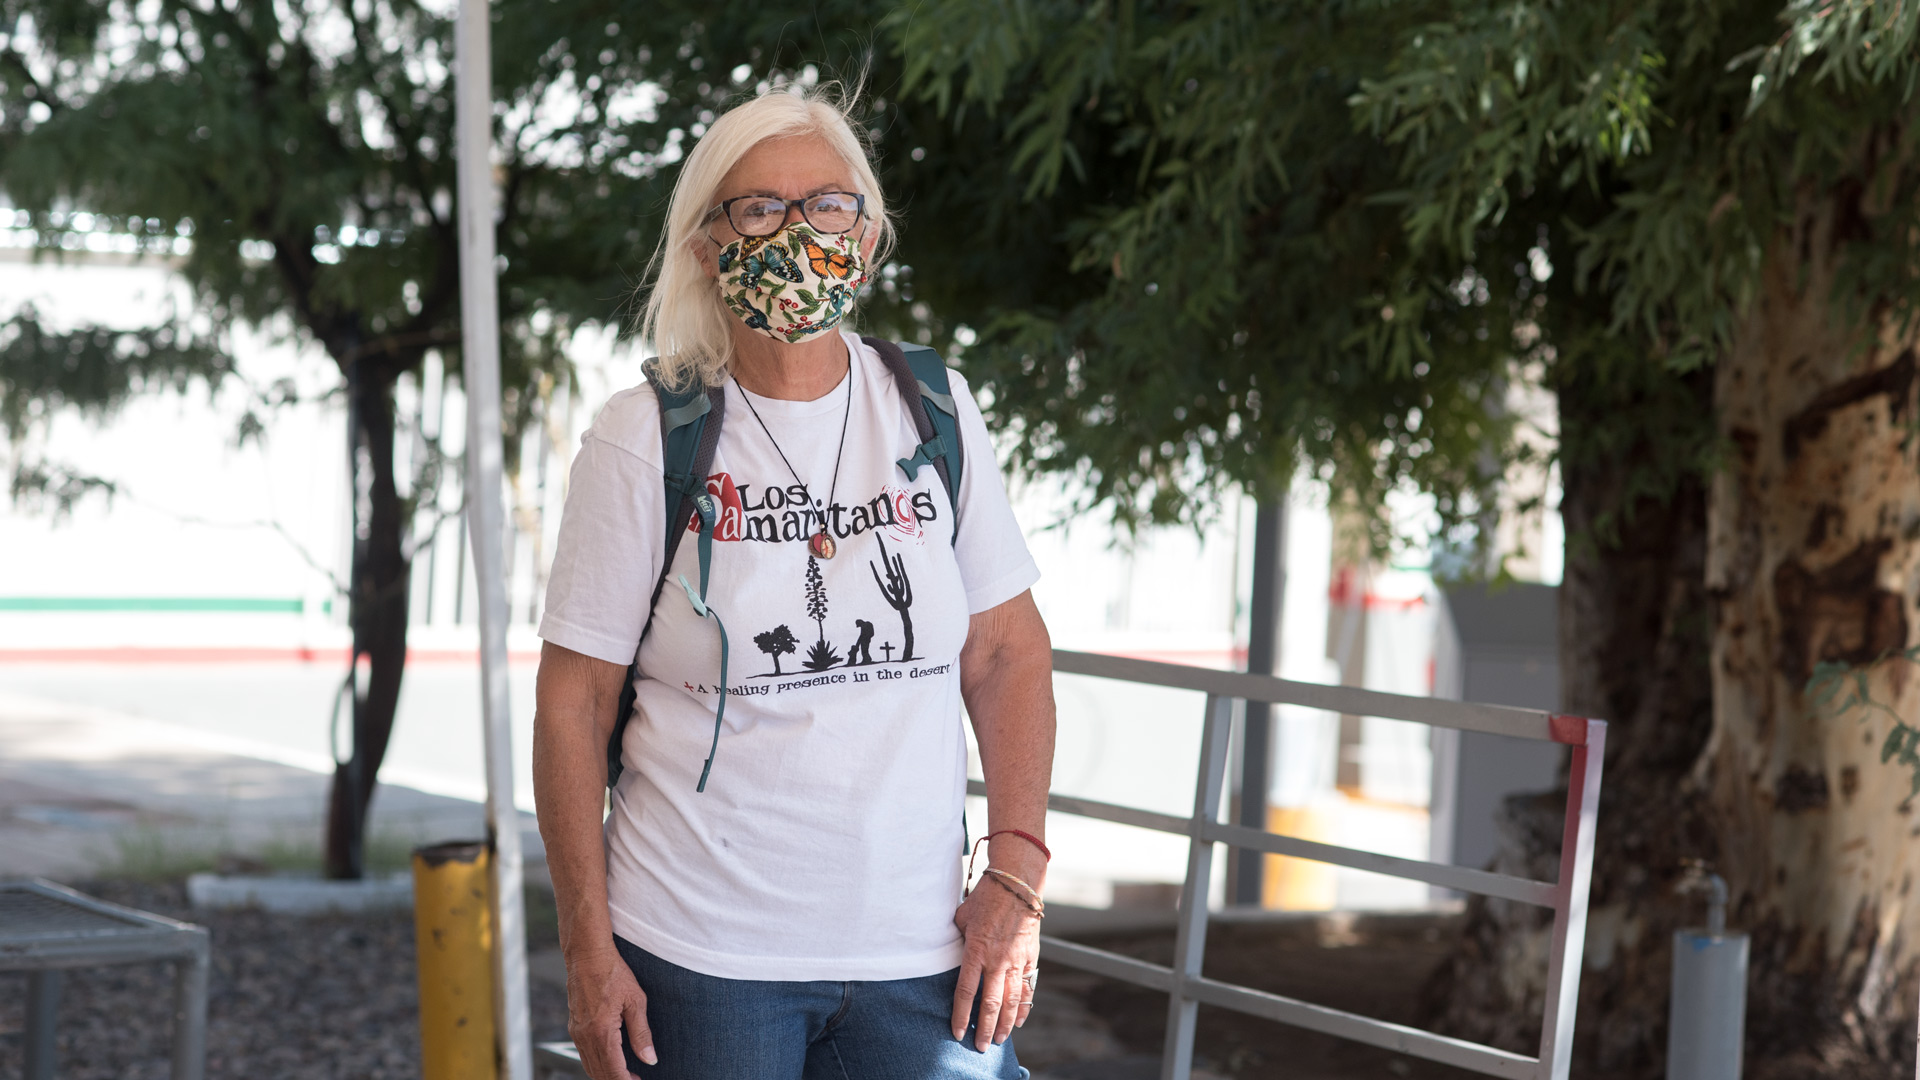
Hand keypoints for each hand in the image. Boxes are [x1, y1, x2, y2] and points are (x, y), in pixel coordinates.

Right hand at [566, 946, 655, 1078]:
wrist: (587, 955)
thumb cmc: (613, 973)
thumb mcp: (636, 1001)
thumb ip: (642, 1033)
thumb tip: (649, 1059)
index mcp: (602, 1032)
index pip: (614, 1072)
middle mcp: (585, 1036)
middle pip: (599, 1073)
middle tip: (635, 1079)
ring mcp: (577, 1032)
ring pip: (589, 1066)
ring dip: (606, 1074)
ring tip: (625, 1073)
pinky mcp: (574, 1026)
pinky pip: (584, 1053)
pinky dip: (596, 1063)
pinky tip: (610, 1058)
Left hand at [950, 874, 1042, 1050]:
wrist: (1017, 883)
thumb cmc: (985, 897)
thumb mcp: (962, 917)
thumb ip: (958, 940)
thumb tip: (951, 953)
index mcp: (976, 951)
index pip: (966, 992)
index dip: (961, 1015)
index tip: (957, 1032)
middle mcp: (997, 960)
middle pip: (991, 1004)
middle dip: (985, 1029)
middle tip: (980, 1047)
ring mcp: (1016, 960)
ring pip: (1012, 1001)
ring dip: (1006, 1024)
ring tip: (999, 1040)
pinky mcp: (1030, 957)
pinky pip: (1028, 988)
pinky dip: (1024, 1007)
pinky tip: (1020, 1021)